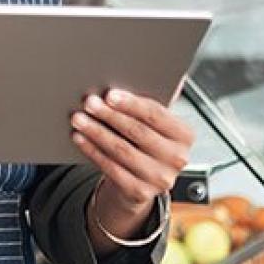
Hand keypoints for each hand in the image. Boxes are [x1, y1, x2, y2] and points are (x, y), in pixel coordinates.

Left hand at [70, 87, 194, 211]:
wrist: (142, 180)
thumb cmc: (144, 141)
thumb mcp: (153, 123)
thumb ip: (148, 102)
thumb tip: (139, 71)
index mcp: (184, 135)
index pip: (156, 115)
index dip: (131, 104)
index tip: (109, 94)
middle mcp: (177, 158)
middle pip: (138, 132)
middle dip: (110, 115)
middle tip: (89, 103)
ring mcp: (160, 178)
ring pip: (122, 150)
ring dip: (97, 132)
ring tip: (79, 119)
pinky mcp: (141, 192)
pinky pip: (112, 169)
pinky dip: (93, 151)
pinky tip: (80, 138)